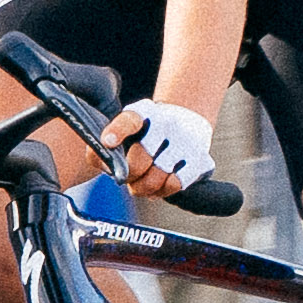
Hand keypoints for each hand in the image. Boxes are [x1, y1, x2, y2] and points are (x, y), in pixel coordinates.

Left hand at [97, 98, 213, 199]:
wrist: (185, 123)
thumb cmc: (146, 132)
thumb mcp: (125, 130)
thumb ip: (104, 146)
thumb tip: (104, 164)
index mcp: (144, 111)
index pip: (130, 120)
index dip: (117, 131)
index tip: (107, 142)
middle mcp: (166, 122)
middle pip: (141, 157)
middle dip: (129, 174)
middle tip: (127, 177)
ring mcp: (185, 140)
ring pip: (156, 176)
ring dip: (143, 187)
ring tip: (140, 184)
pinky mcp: (198, 158)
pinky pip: (175, 184)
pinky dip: (162, 191)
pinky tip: (158, 186)